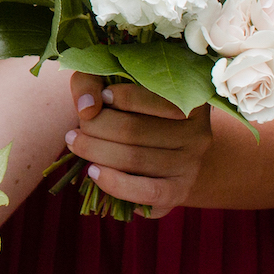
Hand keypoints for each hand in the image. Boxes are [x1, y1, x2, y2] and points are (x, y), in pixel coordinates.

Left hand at [63, 73, 209, 215]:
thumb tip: (87, 108)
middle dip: (94, 127)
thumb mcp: (114, 85)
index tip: (100, 97)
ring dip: (94, 151)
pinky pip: (147, 191)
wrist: (166, 152)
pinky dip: (115, 183)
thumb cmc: (132, 111)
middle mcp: (198, 133)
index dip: (116, 96)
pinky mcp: (179, 191)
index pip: (150, 95)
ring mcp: (191, 164)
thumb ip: (92, 82)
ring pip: (133, 158)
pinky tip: (93, 172)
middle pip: (133, 129)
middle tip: (76, 129)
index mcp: (189, 100)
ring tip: (76, 144)